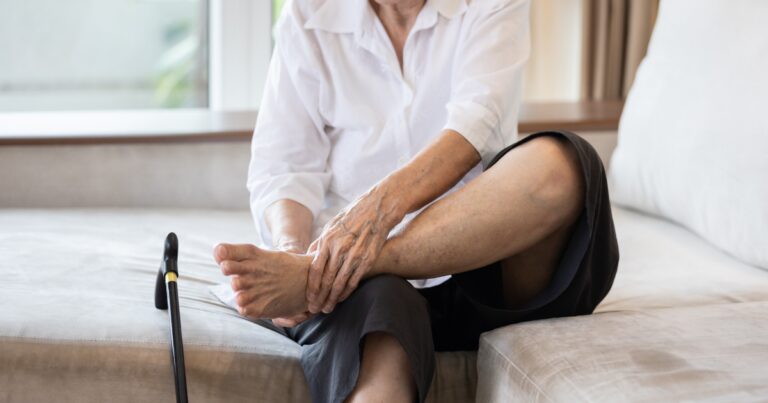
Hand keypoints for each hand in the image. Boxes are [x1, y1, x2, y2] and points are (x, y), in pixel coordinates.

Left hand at [215, 243, 310, 319]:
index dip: (221, 253)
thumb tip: (217, 253)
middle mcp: (255, 270)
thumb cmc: (283, 267)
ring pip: (235, 290)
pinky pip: (242, 308)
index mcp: (255, 254)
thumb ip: (237, 253)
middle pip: (227, 269)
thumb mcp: (264, 254)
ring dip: (242, 291)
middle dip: (232, 273)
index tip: (222, 256)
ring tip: (257, 290)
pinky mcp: (262, 307)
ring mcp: (259, 289)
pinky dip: (247, 306)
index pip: (226, 252)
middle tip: (248, 276)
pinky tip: (259, 300)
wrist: (310, 282)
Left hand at [306, 186, 403, 313]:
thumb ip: (320, 242)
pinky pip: (355, 280)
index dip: (311, 287)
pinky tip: (342, 298)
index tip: (308, 299)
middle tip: (315, 309)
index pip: (315, 270)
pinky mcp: (368, 259)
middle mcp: (340, 248)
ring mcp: (355, 255)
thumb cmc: (353, 216)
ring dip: (333, 299)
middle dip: (319, 297)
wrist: (379, 207)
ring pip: (340, 283)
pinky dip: (347, 292)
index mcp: (328, 240)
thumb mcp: (332, 224)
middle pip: (326, 280)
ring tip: (327, 309)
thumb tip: (308, 256)